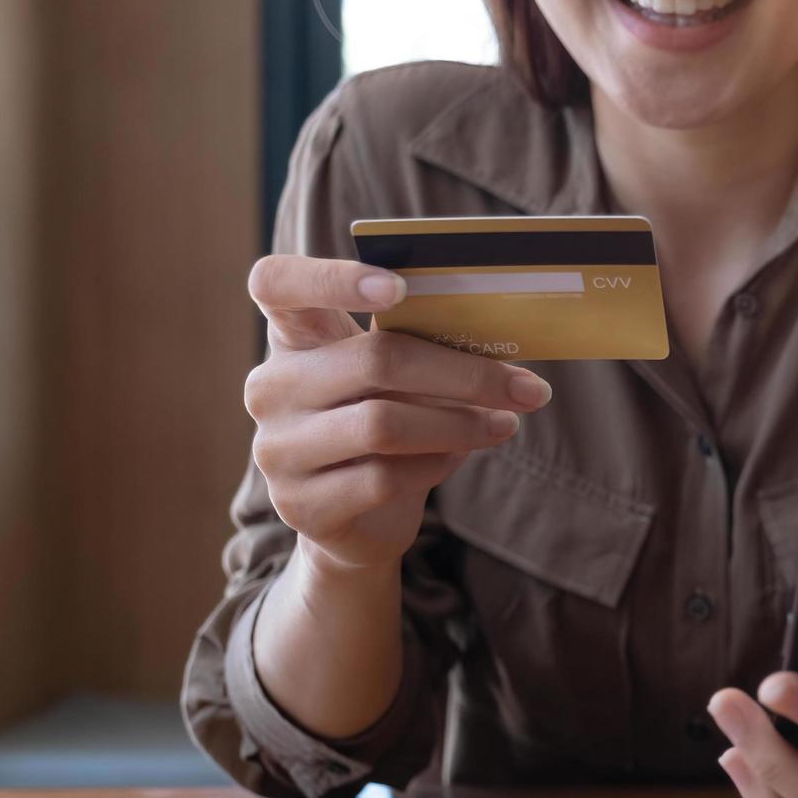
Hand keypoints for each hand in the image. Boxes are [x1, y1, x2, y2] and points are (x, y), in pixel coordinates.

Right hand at [242, 254, 551, 569]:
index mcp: (292, 338)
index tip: (399, 286)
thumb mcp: (396, 380)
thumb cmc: (384, 424)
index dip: (330, 278)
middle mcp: (271, 388)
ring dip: (460, 424)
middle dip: (464, 373)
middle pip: (373, 359)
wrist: (358, 520)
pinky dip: (435, 464)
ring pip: (383, 424)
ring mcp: (277, 449)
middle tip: (527, 388)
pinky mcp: (302, 504)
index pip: (277, 283)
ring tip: (505, 424)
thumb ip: (421, 350)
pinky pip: (384, 477)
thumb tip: (500, 348)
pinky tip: (458, 456)